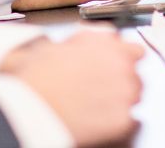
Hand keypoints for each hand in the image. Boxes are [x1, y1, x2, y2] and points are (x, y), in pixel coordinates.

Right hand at [1, 29, 143, 146]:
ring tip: (94, 106)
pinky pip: (130, 121)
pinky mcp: (124, 119)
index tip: (114, 67)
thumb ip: (80, 41)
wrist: (29, 107)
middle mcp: (122, 63)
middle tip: (99, 90)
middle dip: (120, 80)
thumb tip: (83, 43)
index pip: (134, 49)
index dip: (123, 59)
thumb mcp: (55, 45)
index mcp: (107, 42)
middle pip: (135, 73)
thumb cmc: (36, 78)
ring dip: (120, 100)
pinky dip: (116, 123)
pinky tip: (96, 121)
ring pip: (135, 96)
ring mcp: (126, 92)